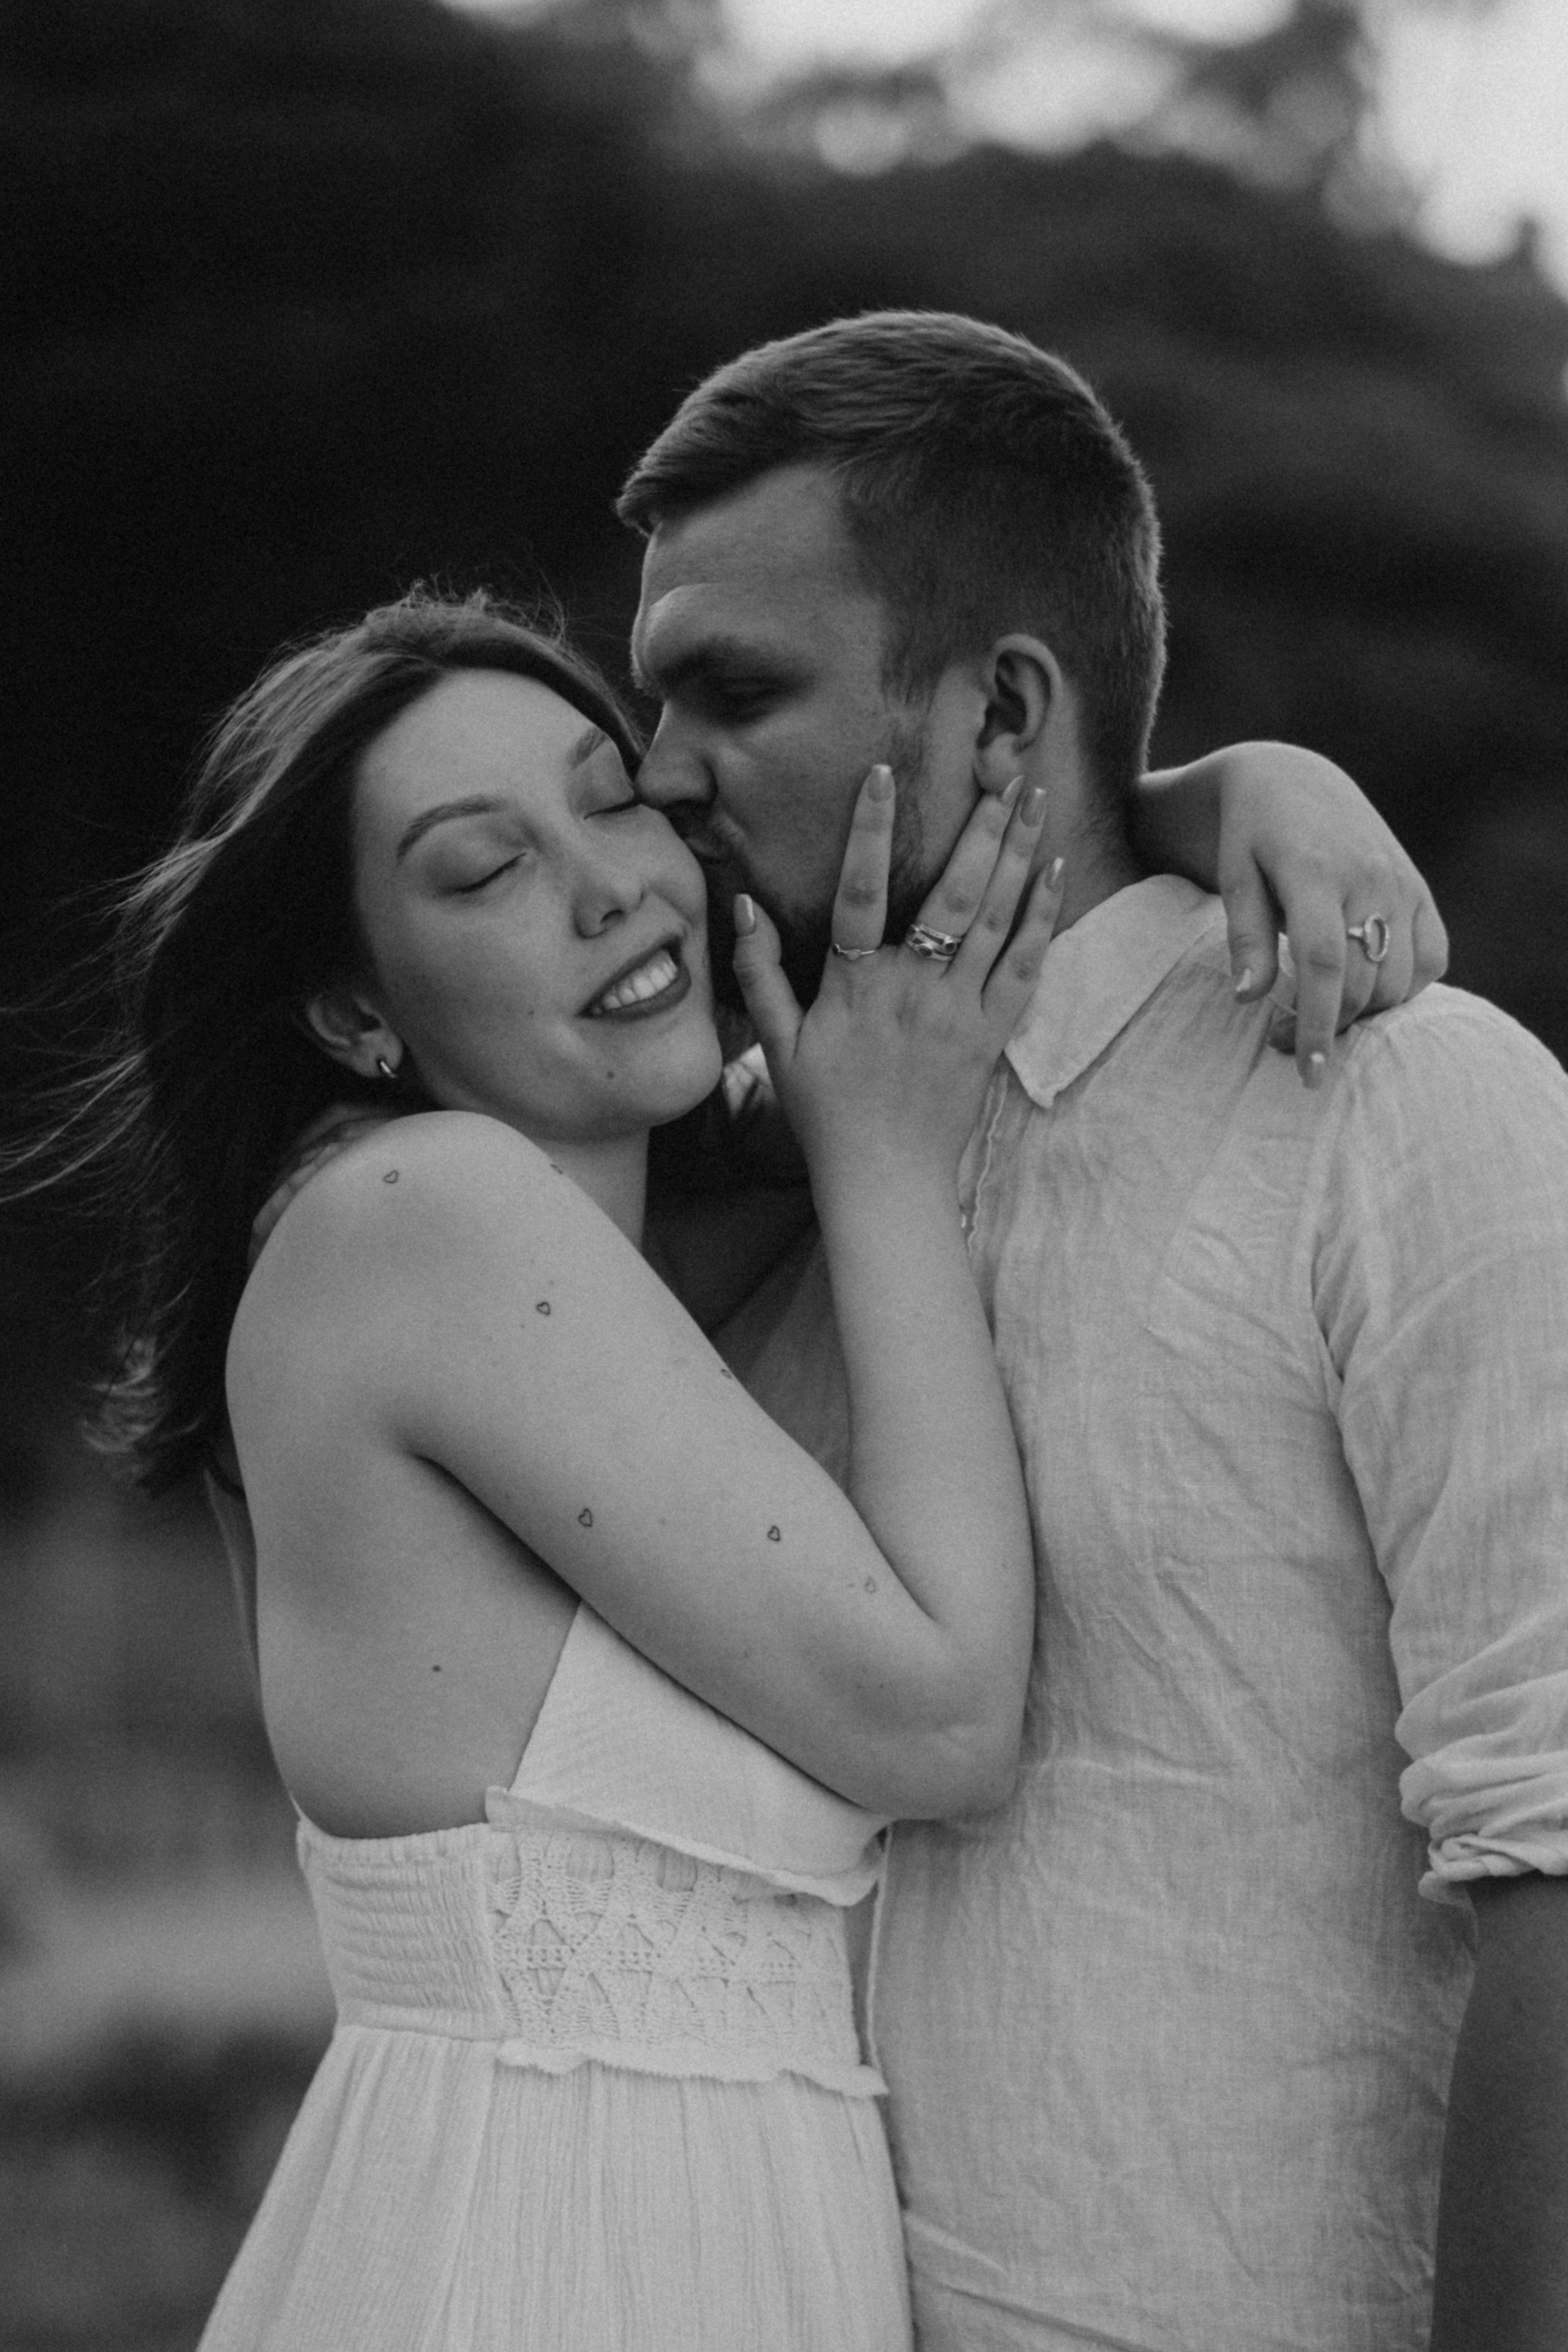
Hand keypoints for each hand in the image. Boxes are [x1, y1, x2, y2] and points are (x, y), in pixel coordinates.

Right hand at [732, 768, 1062, 1190]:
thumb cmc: (825, 1113)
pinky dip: (1042, 919)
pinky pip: (1025, 968)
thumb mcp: (777, 1044)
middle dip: (981, 829)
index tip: (882, 774)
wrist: (884, 1179)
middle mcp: (912, 990)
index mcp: (855, 987)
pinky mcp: (991, 1036)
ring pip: (996, 921)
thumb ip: (758, 972)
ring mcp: (958, 1012)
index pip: (861, 891)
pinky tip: (1053, 875)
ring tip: (1034, 801)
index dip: (871, 830)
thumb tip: (743, 905)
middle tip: (1003, 774)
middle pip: (952, 895)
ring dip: (1018, 856)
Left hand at [1215, 745, 1448, 1083]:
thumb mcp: (1233, 875)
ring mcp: (1402, 883)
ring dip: (1365, 1013)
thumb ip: (1244, 936)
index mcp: (1316, 872)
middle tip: (1283, 1040)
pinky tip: (1364, 990)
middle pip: (1364, 981)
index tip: (1307, 1070)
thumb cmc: (1251, 835)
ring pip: (1400, 979)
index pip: (1325, 963)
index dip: (1318, 1022)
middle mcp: (1370, 878)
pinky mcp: (1419, 890)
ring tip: (1318, 1015)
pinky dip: (1405, 988)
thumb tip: (1249, 997)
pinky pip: (1432, 957)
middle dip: (1330, 1026)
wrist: (1294, 781)